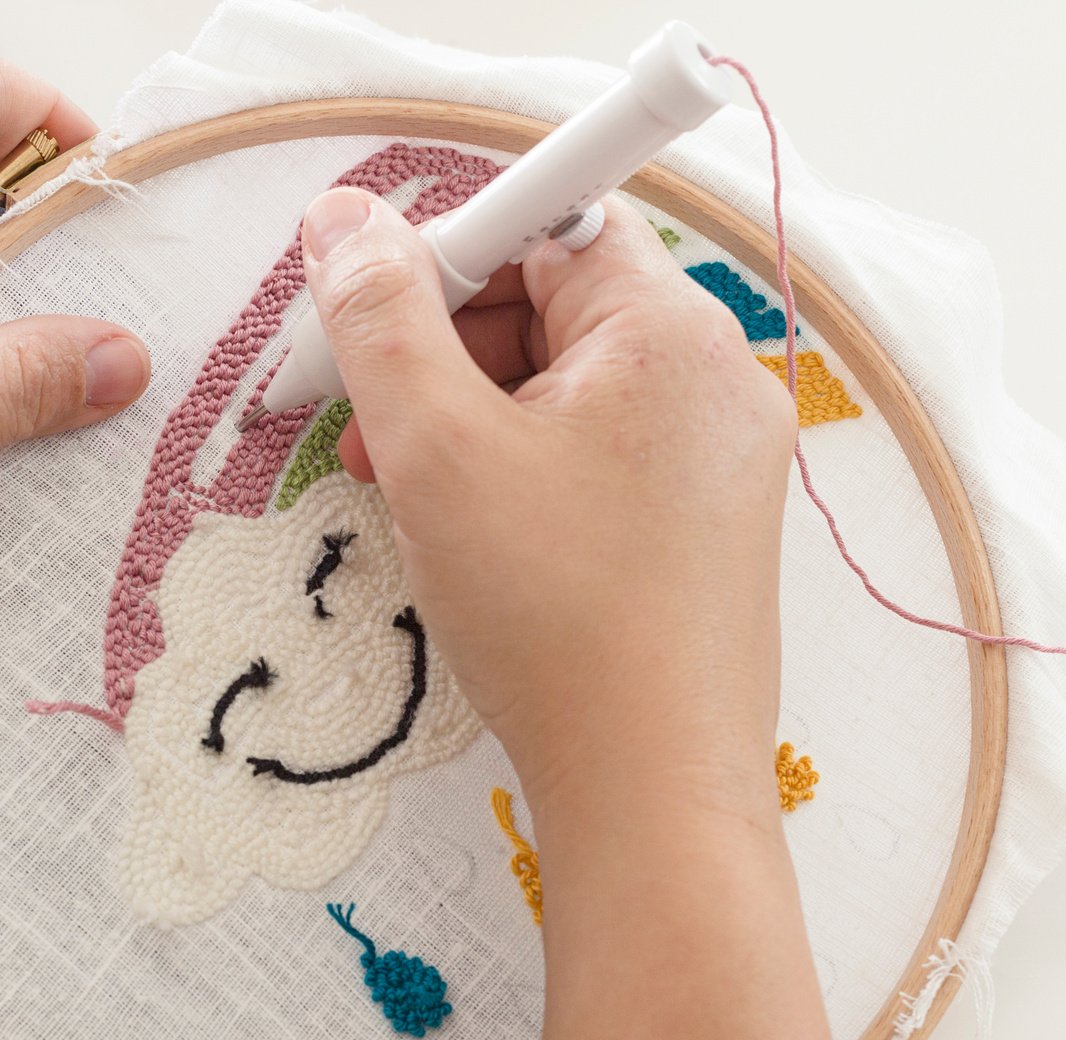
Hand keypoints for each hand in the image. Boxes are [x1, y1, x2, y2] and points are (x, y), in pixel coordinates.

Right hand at [297, 187, 796, 813]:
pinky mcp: (706, 525)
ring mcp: (720, 458)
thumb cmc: (554, 615)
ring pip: (570, 384)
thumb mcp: (436, 447)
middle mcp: (716, 380)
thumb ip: (381, 317)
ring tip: (402, 483)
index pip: (549, 222)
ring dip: (471, 412)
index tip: (368, 315)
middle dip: (445, 347)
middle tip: (367, 417)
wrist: (650, 791)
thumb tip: (346, 221)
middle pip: (557, 302)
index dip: (445, 253)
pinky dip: (521, 464)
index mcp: (669, 334)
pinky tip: (466, 522)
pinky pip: (598, 450)